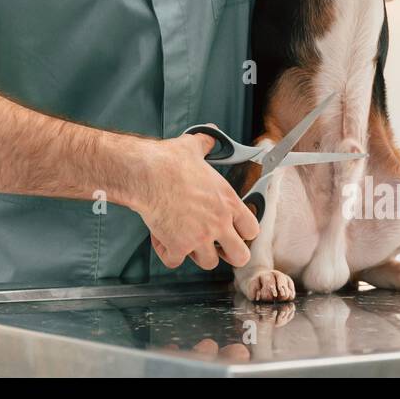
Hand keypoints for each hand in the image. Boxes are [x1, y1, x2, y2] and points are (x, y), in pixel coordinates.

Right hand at [132, 133, 258, 270]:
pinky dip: (168, 253)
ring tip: (184, 238)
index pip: (252, 229)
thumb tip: (210, 135)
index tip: (233, 230)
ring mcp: (199, 238)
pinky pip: (175, 261)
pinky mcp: (178, 246)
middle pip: (240, 256)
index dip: (243, 232)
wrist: (147, 173)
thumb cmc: (169, 161)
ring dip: (196, 253)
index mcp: (228, 202)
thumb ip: (206, 144)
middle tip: (216, 246)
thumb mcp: (193, 147)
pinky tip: (162, 239)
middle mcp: (219, 223)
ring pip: (209, 263)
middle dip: (228, 254)